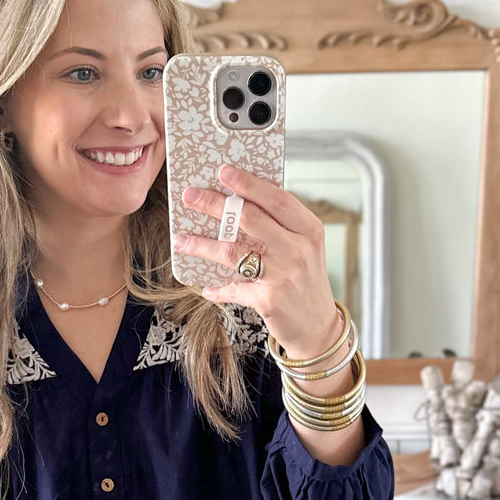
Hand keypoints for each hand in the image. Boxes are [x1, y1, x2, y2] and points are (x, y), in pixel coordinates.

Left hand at [173, 162, 341, 359]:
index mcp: (309, 229)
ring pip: (233, 251)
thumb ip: (280, 227)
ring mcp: (283, 275)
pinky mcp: (269, 299)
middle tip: (191, 195)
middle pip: (250, 218)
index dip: (248, 184)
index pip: (276, 199)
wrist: (318, 327)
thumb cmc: (306, 281)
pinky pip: (234, 288)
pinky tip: (205, 287)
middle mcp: (298, 249)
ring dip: (202, 244)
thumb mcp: (304, 248)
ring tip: (181, 240)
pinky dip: (217, 288)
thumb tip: (238, 203)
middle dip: (216, 204)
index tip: (223, 172)